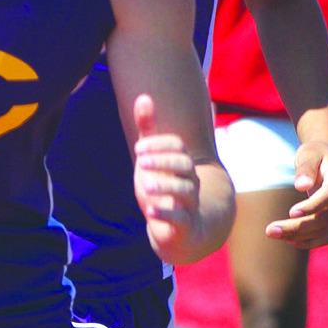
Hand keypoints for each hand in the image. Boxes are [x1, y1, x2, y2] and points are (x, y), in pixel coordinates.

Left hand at [132, 94, 201, 260]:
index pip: (178, 146)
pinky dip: (166, 214)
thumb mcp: (151, 158)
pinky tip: (150, 211)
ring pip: (185, 191)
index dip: (160, 145)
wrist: (177, 231)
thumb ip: (149, 130)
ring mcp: (189, 203)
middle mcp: (189, 181)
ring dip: (165, 186)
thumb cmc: (163, 187)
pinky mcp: (184, 225)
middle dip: (163, 161)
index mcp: (181, 163)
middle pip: (185, 165)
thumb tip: (144, 96)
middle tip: (140, 162)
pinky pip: (180, 219)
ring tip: (145, 185)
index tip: (138, 148)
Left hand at [265, 142, 327, 247]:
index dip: (311, 206)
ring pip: (325, 231)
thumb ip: (305, 168)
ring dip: (299, 237)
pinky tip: (289, 239)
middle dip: (297, 227)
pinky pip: (326, 236)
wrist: (327, 157)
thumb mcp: (308, 154)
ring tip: (274, 234)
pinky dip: (309, 241)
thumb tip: (301, 185)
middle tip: (270, 230)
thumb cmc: (314, 154)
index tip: (290, 212)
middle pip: (324, 219)